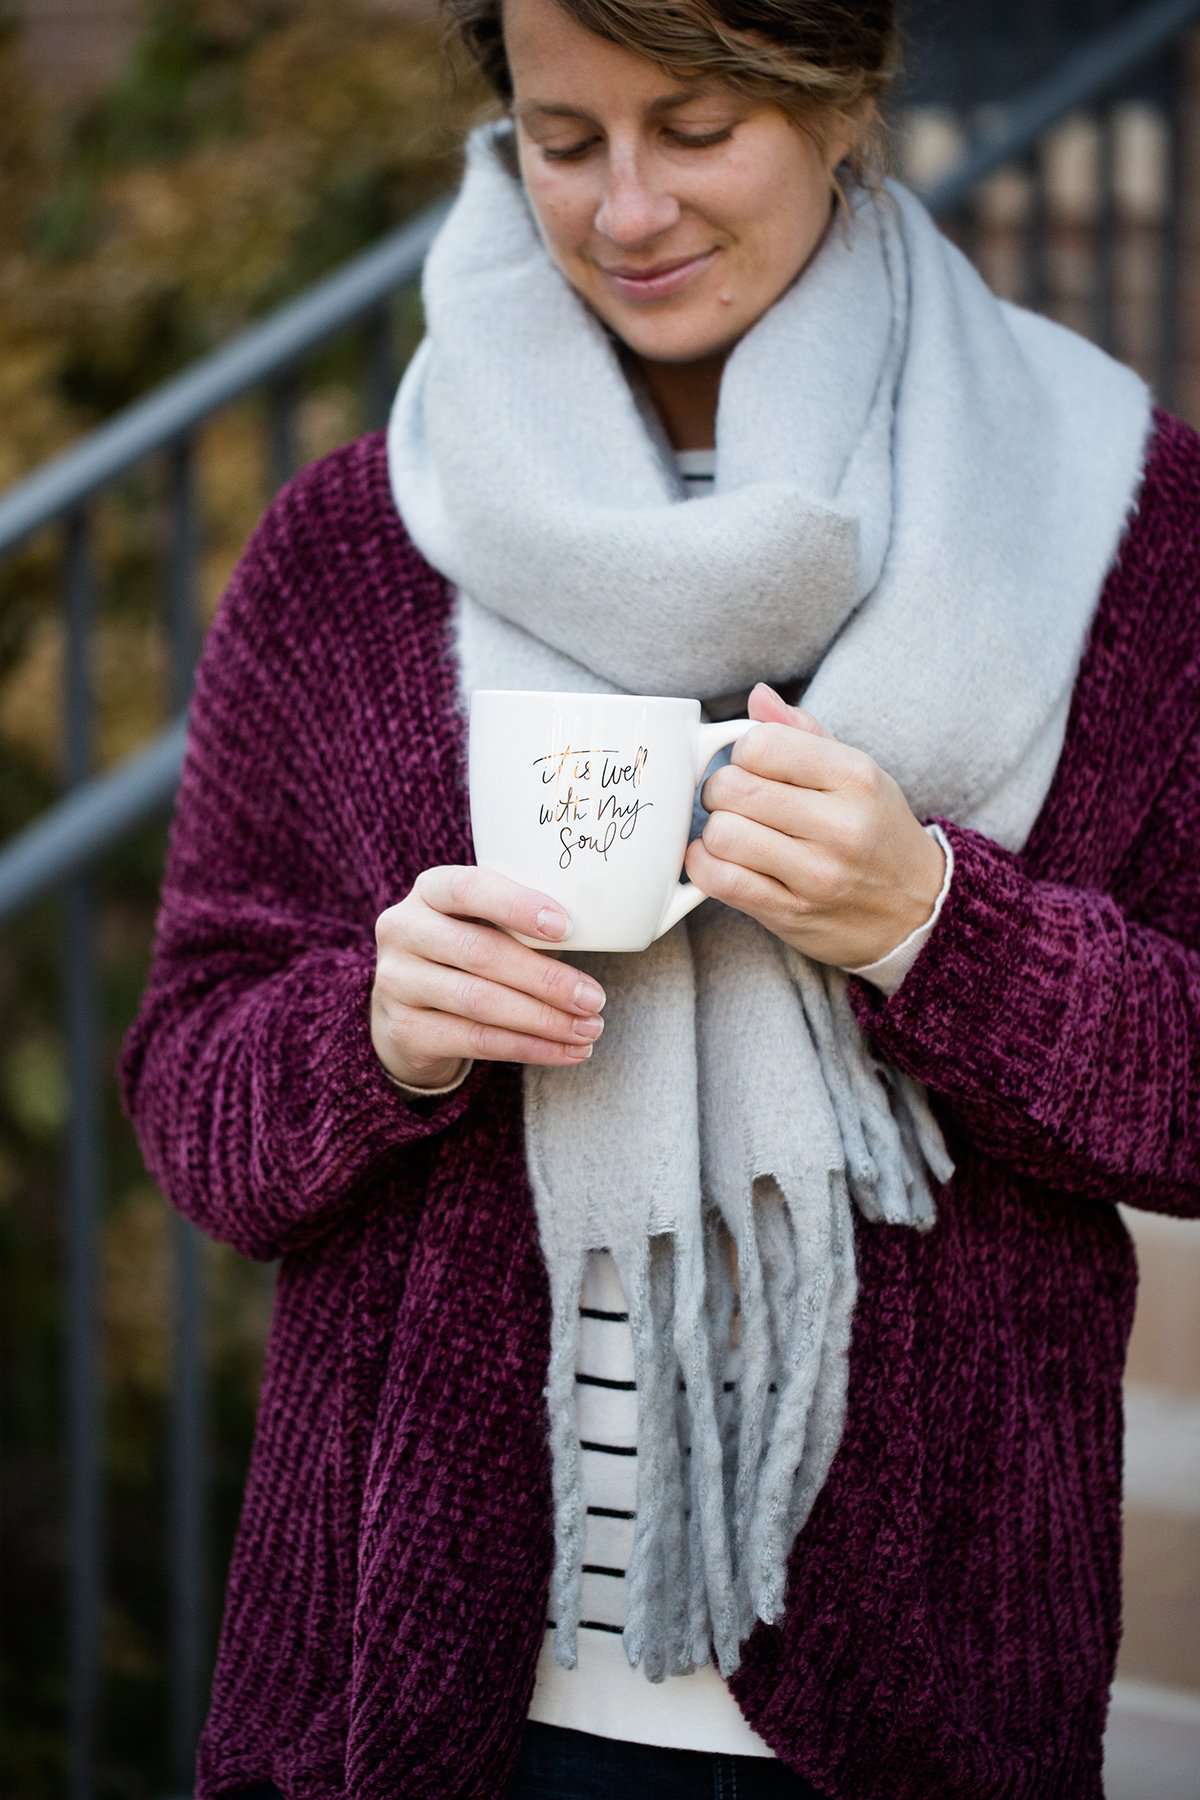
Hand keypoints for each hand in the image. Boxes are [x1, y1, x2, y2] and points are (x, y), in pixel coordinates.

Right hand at [371, 865, 606, 1087]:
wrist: (410, 1010)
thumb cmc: (467, 954)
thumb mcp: (483, 923)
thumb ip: (522, 920)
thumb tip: (597, 933)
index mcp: (430, 890)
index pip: (469, 888)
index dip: (517, 906)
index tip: (566, 928)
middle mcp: (403, 930)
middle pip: (480, 953)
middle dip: (546, 979)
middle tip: (594, 998)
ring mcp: (397, 982)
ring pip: (479, 1002)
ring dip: (544, 1020)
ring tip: (589, 1030)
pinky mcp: (404, 1029)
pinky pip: (475, 1040)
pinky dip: (529, 1048)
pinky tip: (565, 1052)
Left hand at [684, 681, 945, 969]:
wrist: (916, 910)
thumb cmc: (876, 831)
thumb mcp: (857, 773)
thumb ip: (804, 732)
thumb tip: (758, 696)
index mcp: (856, 778)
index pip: (763, 744)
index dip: (744, 751)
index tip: (752, 765)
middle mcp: (841, 826)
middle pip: (733, 788)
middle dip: (720, 789)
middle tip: (734, 799)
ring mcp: (817, 875)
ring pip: (722, 834)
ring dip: (714, 830)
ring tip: (734, 831)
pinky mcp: (791, 913)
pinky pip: (720, 880)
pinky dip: (704, 865)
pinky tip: (720, 858)